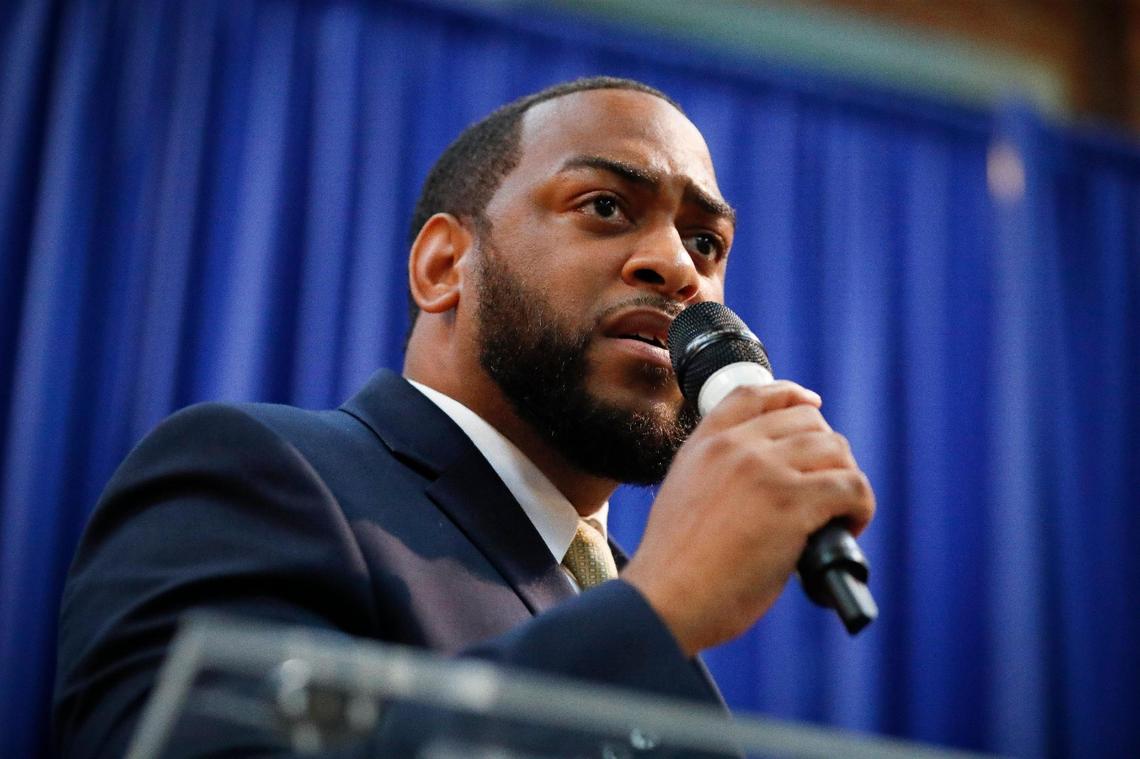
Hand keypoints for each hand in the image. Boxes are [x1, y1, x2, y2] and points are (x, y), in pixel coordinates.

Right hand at [622, 381, 874, 656]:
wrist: (666, 598)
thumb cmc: (674, 568)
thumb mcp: (682, 496)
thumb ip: (717, 474)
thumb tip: (769, 483)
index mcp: (705, 444)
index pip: (755, 394)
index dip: (792, 395)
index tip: (813, 406)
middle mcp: (734, 447)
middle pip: (808, 420)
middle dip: (827, 452)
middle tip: (827, 490)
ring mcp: (763, 470)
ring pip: (836, 449)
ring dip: (847, 480)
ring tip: (839, 515)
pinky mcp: (791, 502)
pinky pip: (851, 487)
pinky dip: (861, 508)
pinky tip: (847, 528)